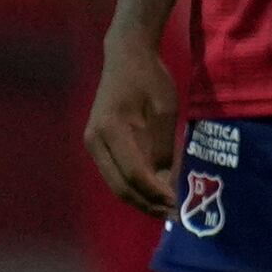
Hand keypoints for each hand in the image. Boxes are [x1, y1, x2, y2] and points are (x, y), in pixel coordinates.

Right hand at [82, 35, 180, 217]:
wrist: (126, 57)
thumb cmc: (150, 79)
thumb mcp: (166, 111)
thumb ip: (164, 148)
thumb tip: (168, 183)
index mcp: (112, 130)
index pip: (134, 174)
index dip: (156, 192)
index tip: (178, 203)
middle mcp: (95, 141)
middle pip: (120, 186)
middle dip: (148, 203)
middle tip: (174, 214)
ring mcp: (93, 143)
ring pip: (116, 184)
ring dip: (141, 199)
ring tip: (168, 208)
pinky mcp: (98, 144)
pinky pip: (116, 173)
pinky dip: (135, 187)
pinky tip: (156, 192)